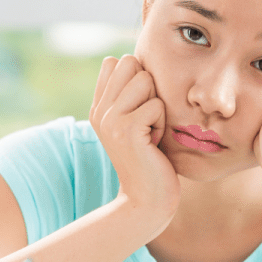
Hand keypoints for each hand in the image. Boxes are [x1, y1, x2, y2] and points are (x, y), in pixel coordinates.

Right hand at [89, 55, 180, 229]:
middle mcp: (100, 110)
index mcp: (99, 106)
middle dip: (149, 87)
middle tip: (148, 119)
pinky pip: (157, 104)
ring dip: (157, 106)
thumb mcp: (136, 123)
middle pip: (131, 63)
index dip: (137, 77)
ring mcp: (110, 119)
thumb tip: (140, 60)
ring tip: (151, 131)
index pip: (115, 62)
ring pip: (145, 80)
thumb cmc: (151, 160)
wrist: (145, 201)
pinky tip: (154, 143)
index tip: (140, 108)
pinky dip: (163, 123)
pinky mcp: (127, 130)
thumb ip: (132, 95)